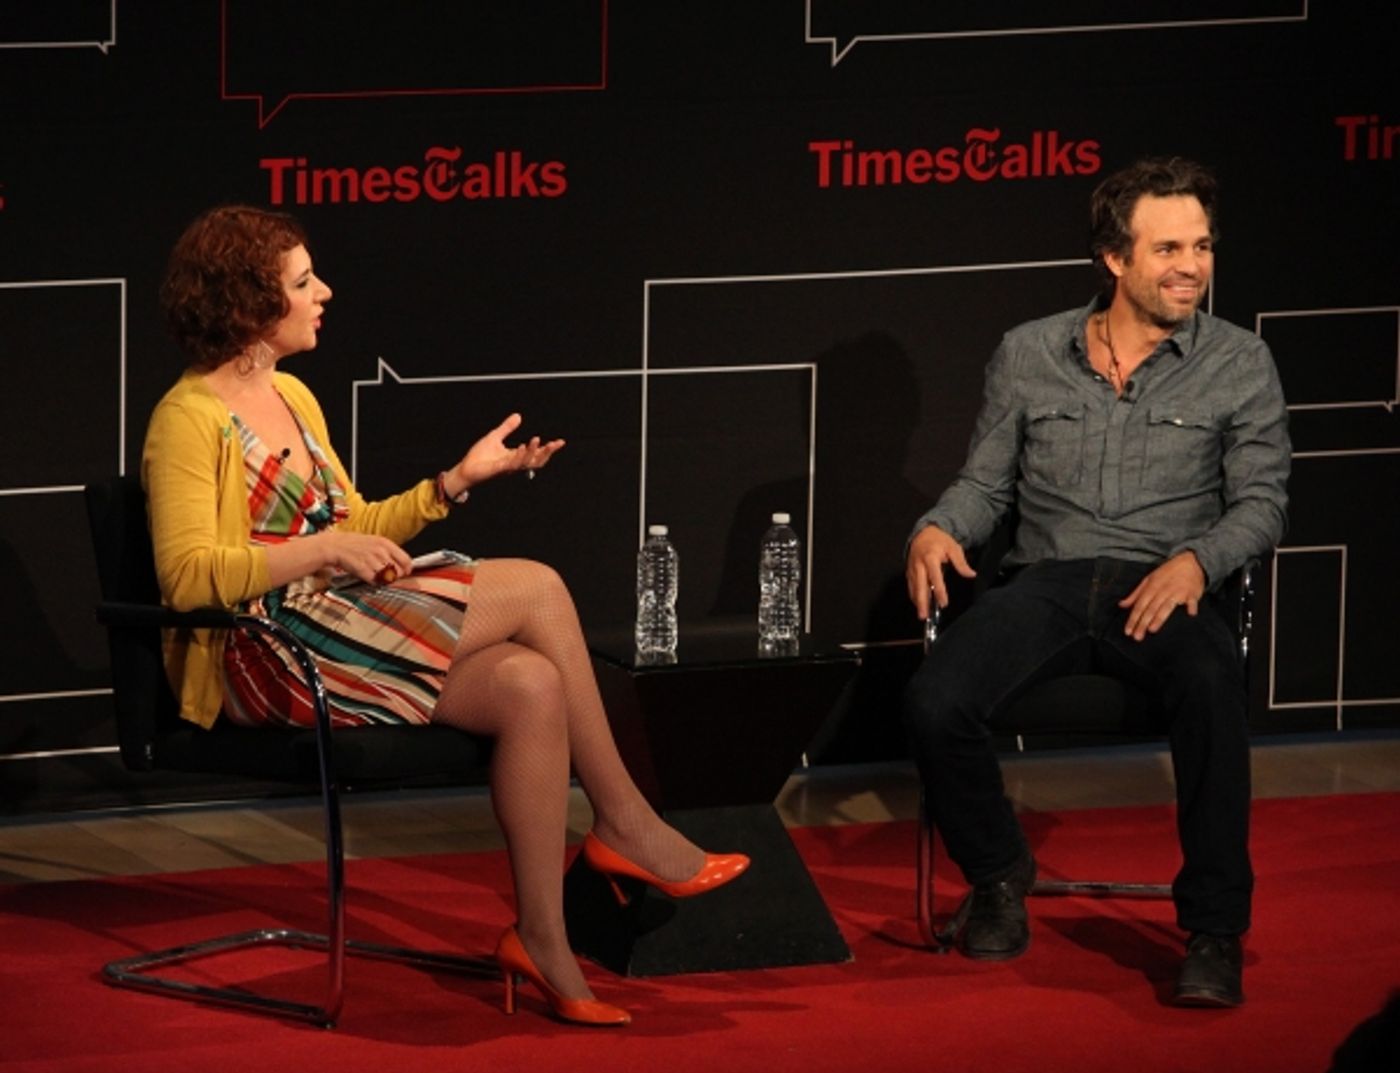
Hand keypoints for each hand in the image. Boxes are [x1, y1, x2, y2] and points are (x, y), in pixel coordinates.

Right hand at [325, 530, 412, 585]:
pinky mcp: (364, 570)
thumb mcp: (375, 541)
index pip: (406, 560)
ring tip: (377, 575)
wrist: (335, 546)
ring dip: (385, 580)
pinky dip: (374, 582)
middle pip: (399, 572)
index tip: (405, 572)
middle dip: (396, 576)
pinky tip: (369, 577)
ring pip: (388, 578)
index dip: (407, 569)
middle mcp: (381, 551)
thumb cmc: (354, 544)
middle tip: (389, 576)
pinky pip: (376, 582)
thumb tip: (401, 563)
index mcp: (385, 543)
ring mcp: (372, 561)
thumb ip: (388, 551)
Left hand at [446, 413, 564, 493]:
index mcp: (516, 456)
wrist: (466, 468)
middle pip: (536, 461)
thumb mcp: (495, 436)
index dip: (549, 448)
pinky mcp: (498, 469)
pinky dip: (518, 455)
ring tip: (536, 439)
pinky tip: (522, 446)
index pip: (537, 454)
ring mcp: (507, 467)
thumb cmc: (479, 457)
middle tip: (554, 444)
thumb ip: (507, 428)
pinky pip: (511, 464)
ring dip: (532, 451)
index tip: (560, 442)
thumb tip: (519, 416)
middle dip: (546, 453)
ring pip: (526, 462)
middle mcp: (515, 463)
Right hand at [906, 524, 976, 619]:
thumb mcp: (953, 548)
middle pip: (920, 586)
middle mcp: (919, 565)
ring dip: (917, 601)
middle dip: (922, 602)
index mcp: (930, 558)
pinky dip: (913, 595)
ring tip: (921, 614)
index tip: (943, 603)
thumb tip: (971, 574)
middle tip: (924, 616)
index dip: (939, 591)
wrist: (923, 532)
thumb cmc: (940, 541)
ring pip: (914, 588)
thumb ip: (961, 562)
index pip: (935, 577)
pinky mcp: (909, 571)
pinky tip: (918, 604)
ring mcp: (912, 568)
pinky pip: (911, 585)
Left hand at [1119, 552, 1205, 640]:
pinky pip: (1192, 601)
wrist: (1190, 562)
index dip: (1133, 618)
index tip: (1128, 631)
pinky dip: (1191, 606)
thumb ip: (1135, 594)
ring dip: (1160, 617)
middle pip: (1151, 608)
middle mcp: (1163, 590)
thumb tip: (1121, 605)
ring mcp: (1178, 591)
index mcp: (1151, 586)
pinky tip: (1190, 614)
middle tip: (1137, 637)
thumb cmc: (1167, 573)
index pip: (1139, 605)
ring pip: (1167, 606)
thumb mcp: (1149, 580)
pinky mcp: (1192, 593)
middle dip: (1143, 623)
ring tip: (1152, 629)